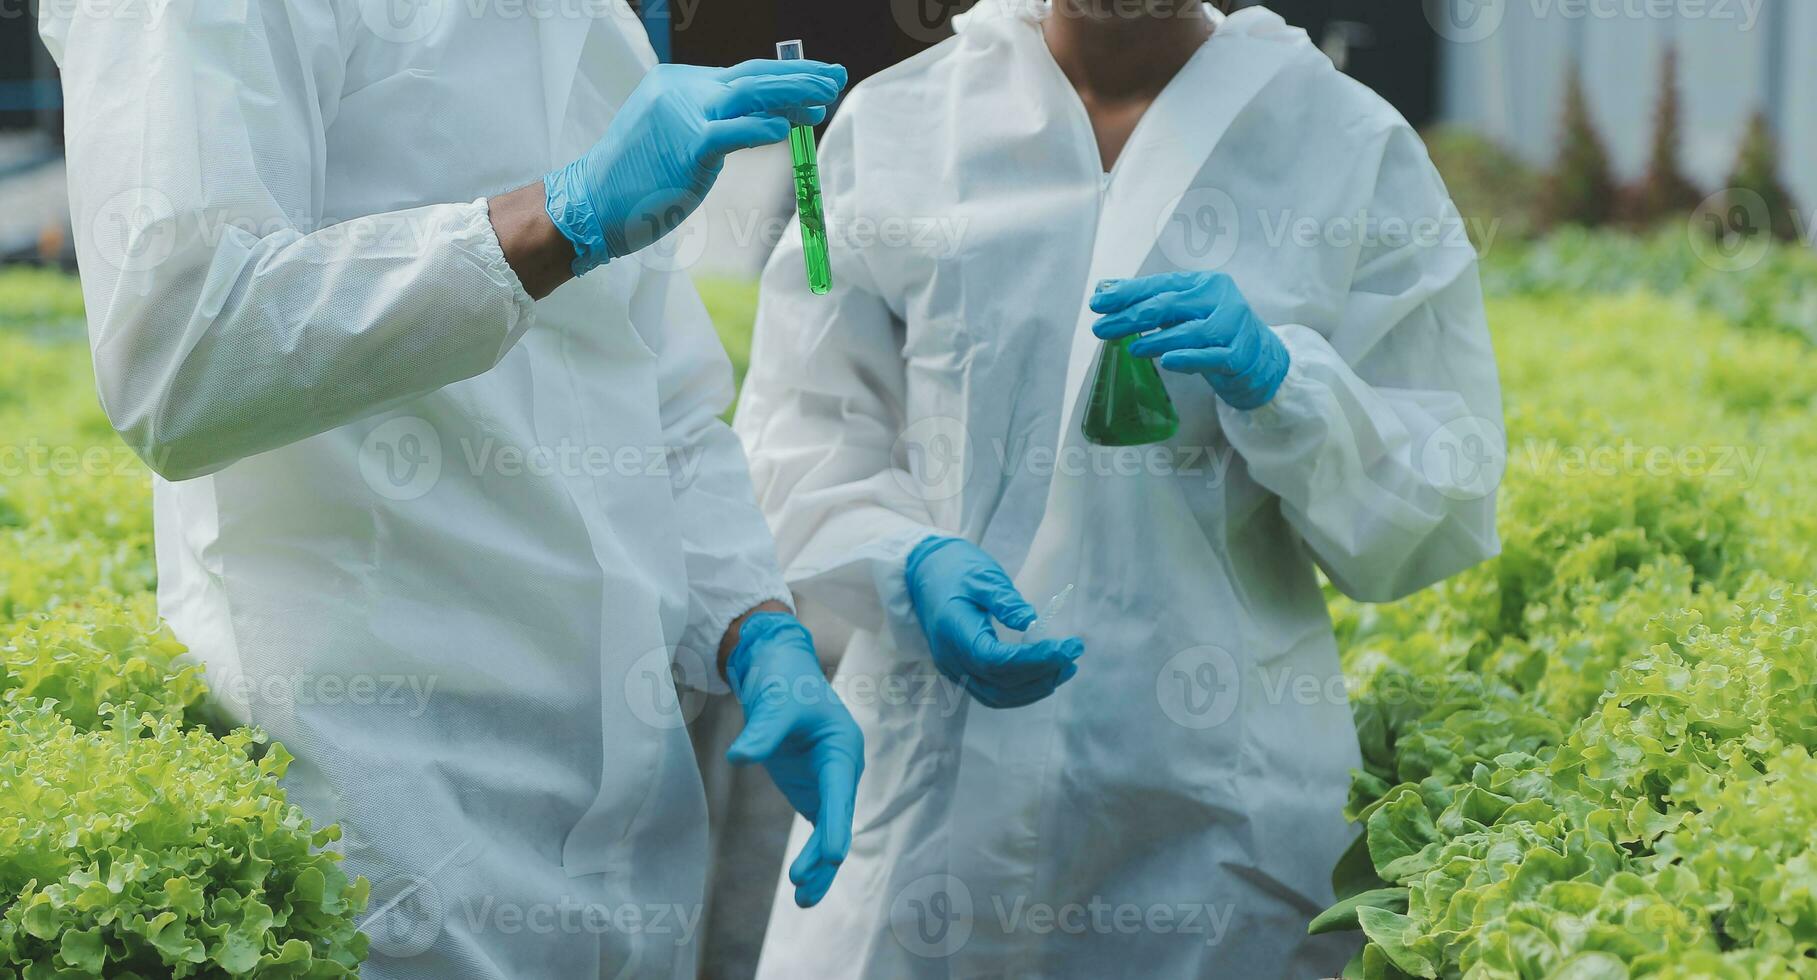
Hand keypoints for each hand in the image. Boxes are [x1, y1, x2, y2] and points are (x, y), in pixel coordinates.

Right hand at [544, 59, 846, 274]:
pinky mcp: (686, 145)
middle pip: (752, 77)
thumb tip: (770, 121)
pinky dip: (764, 127)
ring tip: (825, 97)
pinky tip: (788, 128)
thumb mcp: (678, 141)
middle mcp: (681, 90)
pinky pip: (734, 131)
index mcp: (678, 83)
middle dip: (799, 76)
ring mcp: (683, 114)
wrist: (592, 204)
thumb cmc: (636, 182)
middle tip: (836, 77)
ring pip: (750, 94)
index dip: (785, 76)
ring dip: (793, 93)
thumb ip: (717, 126)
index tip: (819, 79)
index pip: (742, 75)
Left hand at [725, 613, 862, 907]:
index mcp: (843, 748)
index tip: (830, 856)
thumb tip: (739, 756)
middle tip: (801, 883)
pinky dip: (811, 858)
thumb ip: (761, 731)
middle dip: (823, 854)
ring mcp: (828, 783)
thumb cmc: (784, 682)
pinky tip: (803, 885)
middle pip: (837, 819)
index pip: (841, 791)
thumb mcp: (774, 702)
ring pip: (829, 831)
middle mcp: (841, 770)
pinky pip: (816, 828)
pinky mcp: (812, 791)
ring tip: (803, 901)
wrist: (779, 670)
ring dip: (820, 865)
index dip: (836, 825)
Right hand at [904, 537, 1083, 708]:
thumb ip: (1005, 600)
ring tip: (1065, 667)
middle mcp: (950, 658)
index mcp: (954, 631)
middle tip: (1072, 654)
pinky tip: (1044, 675)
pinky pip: (992, 693)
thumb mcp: (982, 575)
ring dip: (1035, 687)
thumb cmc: (956, 569)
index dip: (1033, 660)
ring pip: (997, 696)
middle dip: (1042, 673)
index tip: (1066, 648)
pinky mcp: (961, 672)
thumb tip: (1032, 622)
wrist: (925, 574)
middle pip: (1000, 683)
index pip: (996, 660)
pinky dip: (1021, 690)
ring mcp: (954, 669)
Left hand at [1091, 271, 1290, 409]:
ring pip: (1191, 331)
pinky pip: (1211, 356)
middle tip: (1101, 328)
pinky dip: (1188, 358)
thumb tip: (1104, 288)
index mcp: (1203, 283)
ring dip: (1157, 340)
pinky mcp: (1239, 354)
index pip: (1159, 285)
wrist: (1260, 358)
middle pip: (1170, 305)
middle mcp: (1220, 298)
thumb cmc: (1214, 330)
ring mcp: (1233, 326)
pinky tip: (1167, 361)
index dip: (1127, 294)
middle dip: (1132, 316)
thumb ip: (1148, 300)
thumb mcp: (1183, 311)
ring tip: (1132, 348)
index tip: (1097, 303)